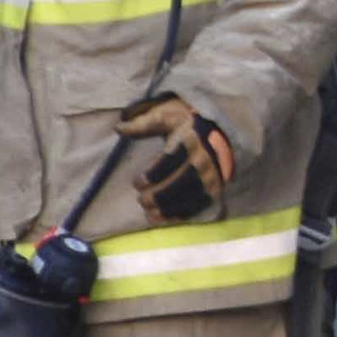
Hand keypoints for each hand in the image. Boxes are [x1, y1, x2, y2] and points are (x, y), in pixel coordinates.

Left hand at [117, 93, 234, 225]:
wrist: (218, 132)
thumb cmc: (185, 124)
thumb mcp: (166, 117)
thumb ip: (143, 123)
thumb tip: (118, 128)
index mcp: (190, 138)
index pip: (173, 158)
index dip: (155, 173)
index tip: (138, 182)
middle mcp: (204, 157)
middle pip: (184, 180)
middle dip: (162, 194)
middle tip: (142, 200)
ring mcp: (212, 174)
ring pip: (193, 194)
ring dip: (171, 207)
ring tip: (149, 214)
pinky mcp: (215, 187)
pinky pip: (200, 204)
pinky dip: (182, 214)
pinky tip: (164, 219)